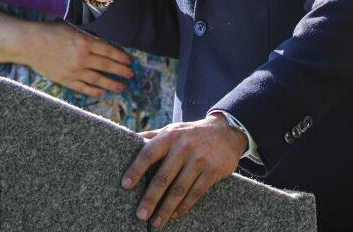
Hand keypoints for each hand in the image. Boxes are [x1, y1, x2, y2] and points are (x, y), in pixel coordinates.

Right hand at [22, 20, 134, 97]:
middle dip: (121, 71)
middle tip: (130, 75)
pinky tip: (101, 93)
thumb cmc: (50, 32)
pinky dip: (93, 91)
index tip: (129, 61)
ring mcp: (74, 70)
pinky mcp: (65, 79)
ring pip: (97, 79)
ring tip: (122, 87)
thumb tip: (104, 41)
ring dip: (111, 84)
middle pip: (106, 65)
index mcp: (85, 41)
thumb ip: (88, 35)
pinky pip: (83, 87)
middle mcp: (82, 57)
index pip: (109, 50)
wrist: (30, 44)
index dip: (120, 57)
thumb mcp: (72, 28)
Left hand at [122, 115, 246, 227]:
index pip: (149, 153)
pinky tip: (175, 215)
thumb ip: (152, 136)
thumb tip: (128, 141)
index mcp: (170, 135)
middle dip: (150, 198)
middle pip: (163, 177)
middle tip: (140, 215)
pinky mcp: (213, 170)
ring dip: (166, 208)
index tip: (125, 185)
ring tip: (156, 222)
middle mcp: (184, 146)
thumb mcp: (173, 129)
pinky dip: (184, 206)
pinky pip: (195, 193)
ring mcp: (200, 159)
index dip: (136, 169)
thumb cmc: (191, 134)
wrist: (226, 132)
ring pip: (179, 189)